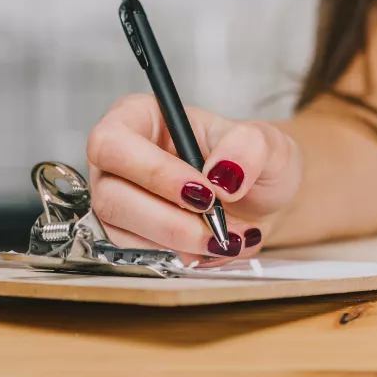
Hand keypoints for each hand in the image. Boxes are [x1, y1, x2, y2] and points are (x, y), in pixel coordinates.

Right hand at [86, 94, 302, 265]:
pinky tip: (211, 248)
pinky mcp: (127, 236)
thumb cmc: (251, 162)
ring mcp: (116, 200)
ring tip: (225, 238)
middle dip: (169, 220)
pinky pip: (137, 257)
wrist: (259, 201)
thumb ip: (249, 147)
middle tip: (217, 227)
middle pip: (111, 195)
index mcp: (140, 118)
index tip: (203, 192)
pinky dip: (179, 257)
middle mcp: (117, 160)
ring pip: (121, 232)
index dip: (153, 171)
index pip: (113, 142)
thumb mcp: (266, 144)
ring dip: (178, 243)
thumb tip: (221, 173)